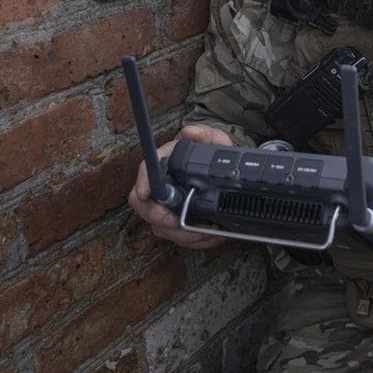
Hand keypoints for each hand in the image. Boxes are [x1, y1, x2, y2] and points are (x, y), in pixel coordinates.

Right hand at [128, 124, 232, 249]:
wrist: (228, 174)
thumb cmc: (216, 157)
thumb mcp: (216, 141)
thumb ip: (205, 134)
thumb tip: (190, 132)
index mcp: (166, 164)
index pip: (146, 172)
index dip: (144, 183)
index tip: (146, 194)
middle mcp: (162, 187)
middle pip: (144, 206)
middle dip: (158, 217)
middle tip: (176, 221)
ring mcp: (168, 208)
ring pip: (161, 227)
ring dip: (182, 233)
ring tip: (206, 231)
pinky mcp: (178, 224)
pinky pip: (179, 238)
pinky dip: (195, 240)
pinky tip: (212, 235)